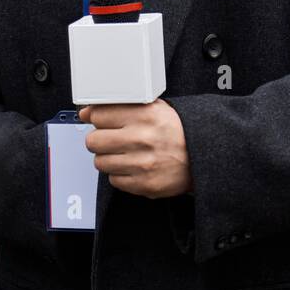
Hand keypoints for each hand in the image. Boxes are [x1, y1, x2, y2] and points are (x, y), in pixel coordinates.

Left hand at [77, 98, 192, 198]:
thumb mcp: (154, 107)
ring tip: (122, 153)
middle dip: (98, 139)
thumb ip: (123, 105)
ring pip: (100, 162)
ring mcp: (142, 163)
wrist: (200, 155)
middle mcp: (142, 138)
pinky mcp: (144, 184)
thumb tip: (89, 111)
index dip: (95, 117)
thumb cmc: (175, 130)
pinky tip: (131, 166)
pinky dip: (119, 174)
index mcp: (144, 115)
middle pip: (93, 141)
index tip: (96, 119)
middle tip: (108, 138)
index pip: (99, 115)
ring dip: (107, 158)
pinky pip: (113, 180)